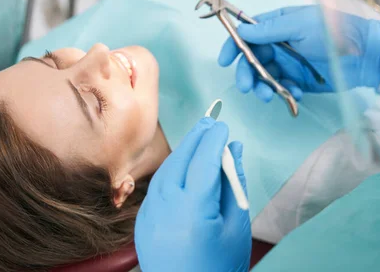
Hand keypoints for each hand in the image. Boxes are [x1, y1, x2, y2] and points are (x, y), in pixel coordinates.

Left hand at [135, 118, 251, 271]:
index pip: (203, 160)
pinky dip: (171, 171)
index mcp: (193, 209)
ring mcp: (149, 214)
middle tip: (209, 122)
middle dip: (195, 138)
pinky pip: (157, 187)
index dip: (213, 140)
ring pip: (165, 171)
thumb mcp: (237, 225)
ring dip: (181, 152)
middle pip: (180, 160)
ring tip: (198, 138)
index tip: (223, 126)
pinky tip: (182, 166)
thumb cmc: (220, 266)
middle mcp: (165, 207)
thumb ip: (234, 183)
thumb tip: (234, 150)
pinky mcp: (143, 221)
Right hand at [218, 5, 379, 101]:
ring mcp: (289, 63)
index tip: (224, 60)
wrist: (366, 55)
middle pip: (251, 59)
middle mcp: (280, 44)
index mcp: (278, 25)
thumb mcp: (300, 25)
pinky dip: (285, 93)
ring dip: (263, 87)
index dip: (233, 45)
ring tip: (269, 96)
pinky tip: (296, 94)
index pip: (247, 34)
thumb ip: (270, 30)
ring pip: (264, 77)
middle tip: (246, 87)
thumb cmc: (333, 32)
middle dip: (246, 74)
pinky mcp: (299, 80)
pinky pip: (283, 88)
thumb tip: (242, 31)